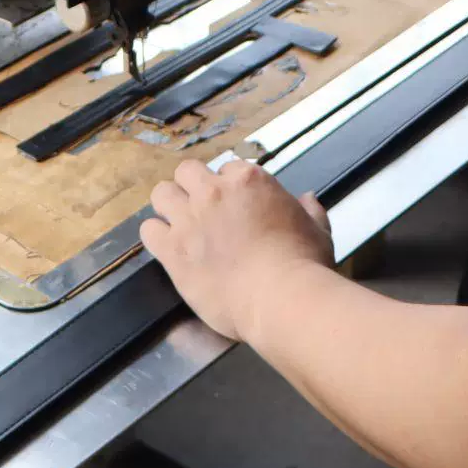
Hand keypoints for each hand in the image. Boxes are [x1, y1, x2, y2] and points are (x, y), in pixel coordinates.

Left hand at [141, 158, 332, 341]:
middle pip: (187, 172)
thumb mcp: (318, 230)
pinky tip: (168, 247)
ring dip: (169, 205)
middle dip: (192, 186)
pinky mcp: (172, 250)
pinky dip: (156, 236)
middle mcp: (213, 193)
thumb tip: (307, 199)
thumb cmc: (304, 264)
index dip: (230, 188)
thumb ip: (310, 211)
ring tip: (179, 224)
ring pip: (162, 193)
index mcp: (248, 181)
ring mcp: (189, 220)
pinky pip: (148, 231)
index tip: (235, 206)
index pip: (228, 169)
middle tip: (202, 210)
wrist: (280, 298)